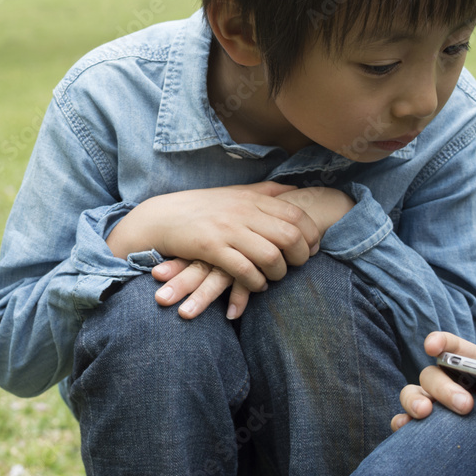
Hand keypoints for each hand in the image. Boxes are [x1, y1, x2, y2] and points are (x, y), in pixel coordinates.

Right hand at [151, 186, 353, 319]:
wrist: (162, 217)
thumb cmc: (201, 207)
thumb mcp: (234, 193)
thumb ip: (265, 191)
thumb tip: (295, 190)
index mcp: (251, 198)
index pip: (295, 214)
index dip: (311, 233)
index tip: (313, 248)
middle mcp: (242, 212)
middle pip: (289, 236)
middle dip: (300, 256)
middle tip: (297, 265)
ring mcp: (226, 230)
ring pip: (270, 255)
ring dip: (278, 273)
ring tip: (274, 277)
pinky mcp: (211, 248)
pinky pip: (244, 270)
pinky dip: (256, 282)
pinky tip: (256, 285)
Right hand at [390, 332, 475, 431]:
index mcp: (471, 365)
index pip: (451, 347)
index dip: (440, 342)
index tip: (433, 346)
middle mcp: (447, 379)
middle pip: (433, 374)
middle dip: (444, 387)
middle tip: (466, 406)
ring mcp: (434, 401)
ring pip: (413, 392)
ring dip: (414, 400)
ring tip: (425, 413)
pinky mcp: (425, 424)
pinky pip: (404, 419)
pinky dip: (402, 422)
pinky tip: (406, 429)